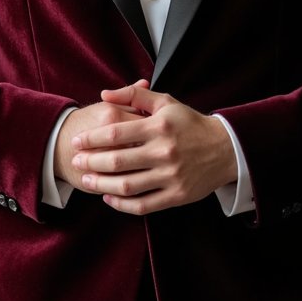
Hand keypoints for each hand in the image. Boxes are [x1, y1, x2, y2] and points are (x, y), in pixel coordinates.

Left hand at [70, 82, 237, 214]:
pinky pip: (143, 205)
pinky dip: (122, 204)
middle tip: (76, 161)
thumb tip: (104, 95)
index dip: (91, 138)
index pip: (116, 132)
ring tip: (86, 181)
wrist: (225, 148)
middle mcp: (164, 151)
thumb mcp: (166, 102)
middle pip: (117, 160)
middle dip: (91, 161)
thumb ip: (134, 96)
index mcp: (159, 126)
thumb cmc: (190, 123)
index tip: (76, 141)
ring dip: (101, 184)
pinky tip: (109, 197)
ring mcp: (171, 176)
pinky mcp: (177, 195)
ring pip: (127, 185)